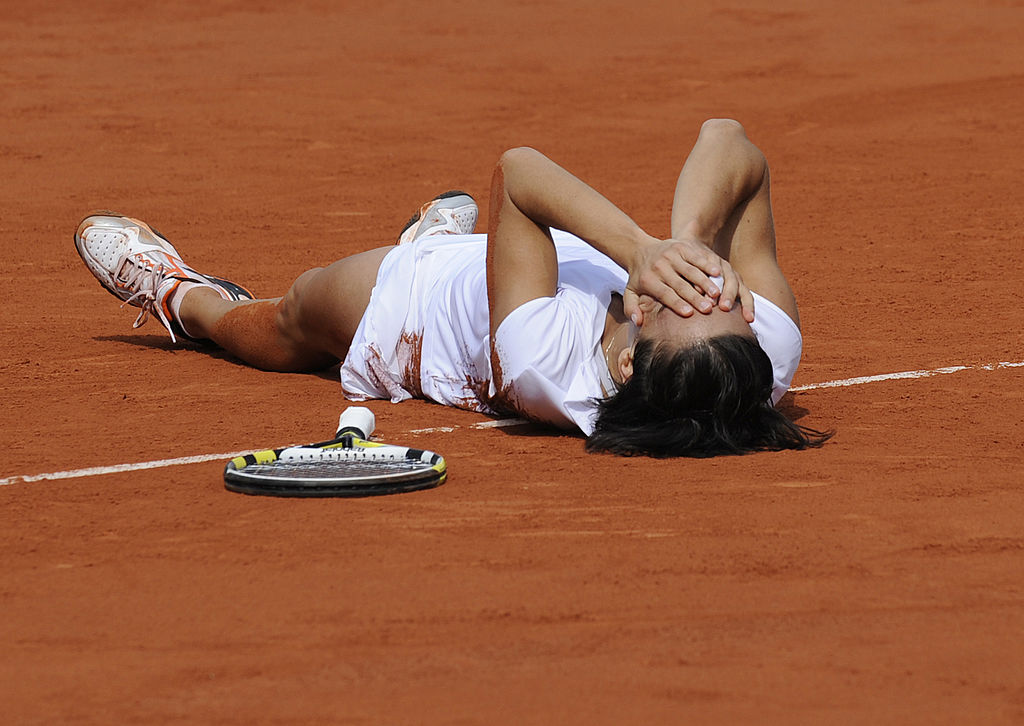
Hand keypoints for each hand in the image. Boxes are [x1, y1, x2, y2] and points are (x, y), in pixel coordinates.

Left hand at [623, 227, 753, 324]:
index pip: (665, 294)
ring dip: (705, 283)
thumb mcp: (629, 293)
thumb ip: (630, 309)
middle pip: (680, 285)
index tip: (689, 313)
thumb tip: (638, 322)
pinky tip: (718, 273)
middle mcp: (660, 267)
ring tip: (716, 294)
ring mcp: (671, 256)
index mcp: (649, 280)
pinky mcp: (680, 247)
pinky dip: (707, 265)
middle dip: (694, 297)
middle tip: (708, 309)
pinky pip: (696, 257)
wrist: (638, 250)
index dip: (677, 303)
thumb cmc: (639, 278)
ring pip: (691, 271)